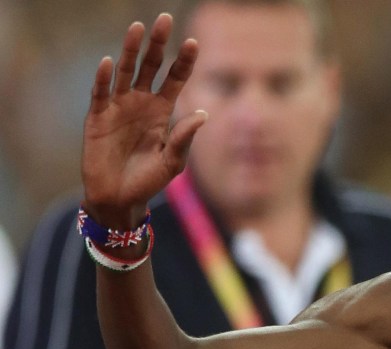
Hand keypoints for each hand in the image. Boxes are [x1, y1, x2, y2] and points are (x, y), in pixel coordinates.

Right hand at [82, 13, 205, 227]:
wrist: (120, 199)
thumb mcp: (172, 162)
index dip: (183, 61)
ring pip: (125, 71)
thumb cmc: (148, 181)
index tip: (193, 42)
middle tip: (165, 19)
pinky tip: (109, 62)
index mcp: (162, 111)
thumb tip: (204, 112)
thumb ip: (184, 137)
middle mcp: (140, 103)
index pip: (175, 79)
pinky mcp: (98, 116)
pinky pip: (101, 93)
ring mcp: (118, 107)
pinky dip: (104, 78)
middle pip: (150, 66)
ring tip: (138, 28)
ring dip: (130, 50)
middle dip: (158, 44)